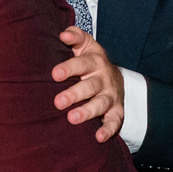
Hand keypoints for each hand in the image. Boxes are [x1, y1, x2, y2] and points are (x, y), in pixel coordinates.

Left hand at [53, 26, 124, 141]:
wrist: (114, 78)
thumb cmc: (90, 62)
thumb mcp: (86, 46)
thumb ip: (75, 36)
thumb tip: (63, 34)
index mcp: (95, 61)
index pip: (82, 63)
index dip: (70, 68)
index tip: (55, 74)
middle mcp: (104, 79)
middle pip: (90, 86)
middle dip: (75, 94)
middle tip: (58, 102)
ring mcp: (111, 96)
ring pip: (101, 104)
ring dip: (88, 112)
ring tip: (72, 118)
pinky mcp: (117, 112)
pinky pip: (114, 122)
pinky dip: (108, 130)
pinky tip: (98, 137)